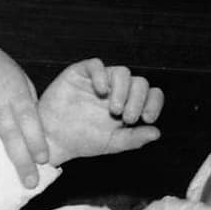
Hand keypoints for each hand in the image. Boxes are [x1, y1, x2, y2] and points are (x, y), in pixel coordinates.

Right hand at [37, 58, 162, 164]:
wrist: (53, 140)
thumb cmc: (82, 140)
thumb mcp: (112, 144)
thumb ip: (134, 139)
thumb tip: (157, 133)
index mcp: (128, 104)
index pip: (150, 94)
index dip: (154, 103)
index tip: (147, 118)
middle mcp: (116, 90)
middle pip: (140, 82)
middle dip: (138, 100)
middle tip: (128, 118)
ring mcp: (99, 80)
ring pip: (122, 72)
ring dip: (123, 90)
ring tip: (115, 110)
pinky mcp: (81, 73)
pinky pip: (96, 65)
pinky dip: (101, 75)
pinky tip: (100, 91)